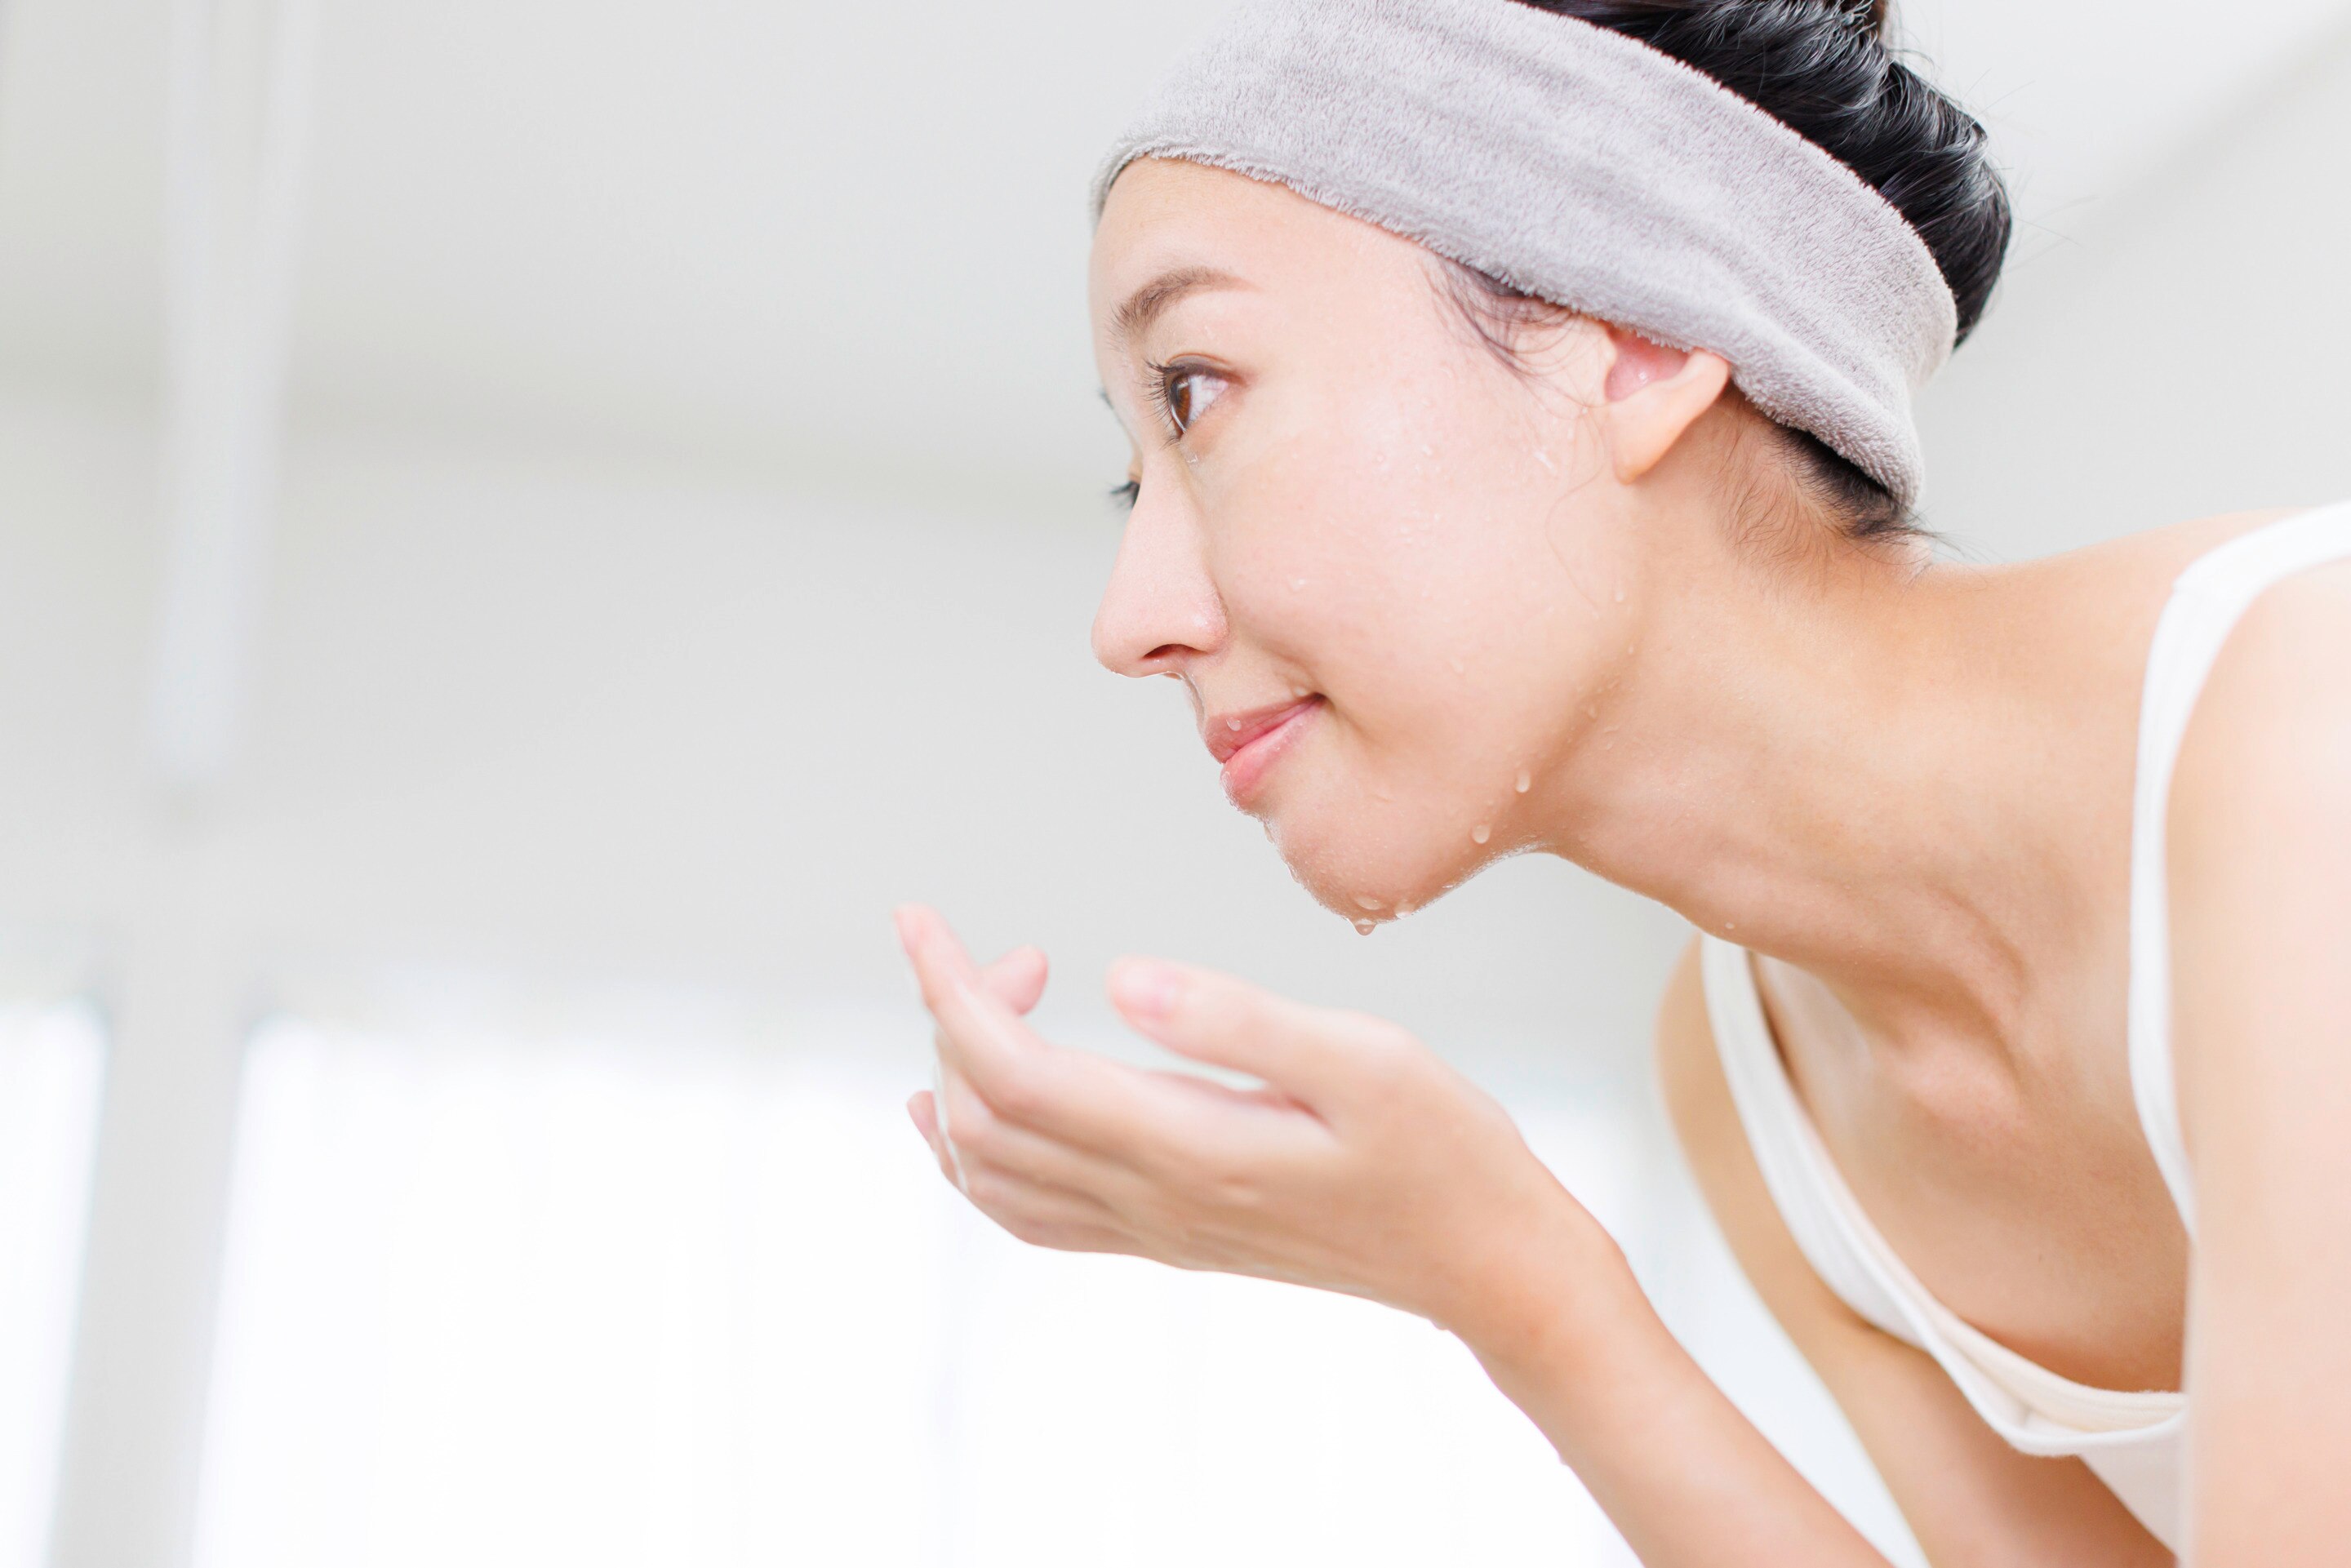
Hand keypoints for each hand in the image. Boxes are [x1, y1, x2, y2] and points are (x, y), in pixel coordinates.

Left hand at [894, 904, 1607, 1347]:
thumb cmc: (1445, 1153)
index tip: (919, 917)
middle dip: (953, 1017)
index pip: (1012, 1070)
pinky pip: (1032, 1213)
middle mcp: (1150, 1202)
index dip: (949, 989)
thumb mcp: (1366, 1060)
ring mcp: (1155, 1230)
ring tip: (989, 999)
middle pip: (982, 1118)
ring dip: (957, 1083)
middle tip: (1008, 943)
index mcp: (1184, 1146)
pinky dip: (979, 1157)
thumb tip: (1121, 977)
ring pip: (992, 1174)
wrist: (1489, 1267)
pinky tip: (973, 1117)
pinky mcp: (1172, 1238)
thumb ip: (1239, 1022)